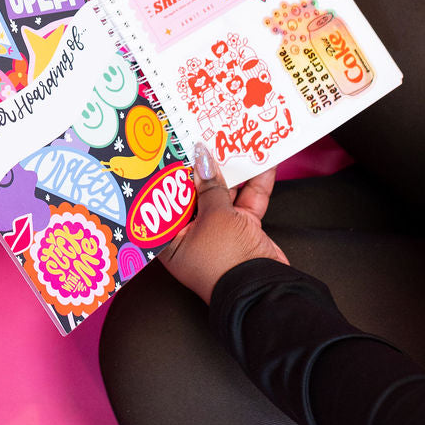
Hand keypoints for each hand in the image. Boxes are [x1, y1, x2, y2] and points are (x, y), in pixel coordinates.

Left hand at [158, 143, 287, 304]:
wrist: (264, 290)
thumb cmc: (225, 259)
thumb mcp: (214, 216)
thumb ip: (210, 185)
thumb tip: (202, 156)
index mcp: (169, 237)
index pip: (160, 199)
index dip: (164, 173)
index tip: (167, 147)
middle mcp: (191, 233)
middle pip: (193, 193)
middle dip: (200, 166)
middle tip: (200, 134)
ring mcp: (219, 231)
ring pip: (222, 193)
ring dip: (229, 170)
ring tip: (230, 138)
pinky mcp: (243, 229)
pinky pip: (246, 201)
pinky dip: (254, 183)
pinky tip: (261, 160)